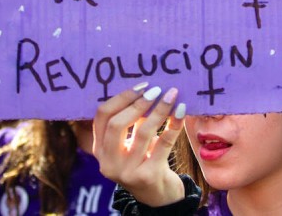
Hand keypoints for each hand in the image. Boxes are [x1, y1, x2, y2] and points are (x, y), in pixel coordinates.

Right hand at [93, 84, 186, 206]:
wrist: (158, 197)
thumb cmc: (144, 162)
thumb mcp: (131, 144)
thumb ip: (131, 122)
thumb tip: (147, 89)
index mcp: (100, 150)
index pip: (101, 116)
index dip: (120, 98)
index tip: (141, 85)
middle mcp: (108, 162)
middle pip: (116, 124)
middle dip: (138, 103)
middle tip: (156, 90)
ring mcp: (126, 172)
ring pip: (142, 132)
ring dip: (159, 111)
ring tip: (171, 96)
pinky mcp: (148, 176)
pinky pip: (163, 144)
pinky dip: (173, 125)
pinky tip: (181, 112)